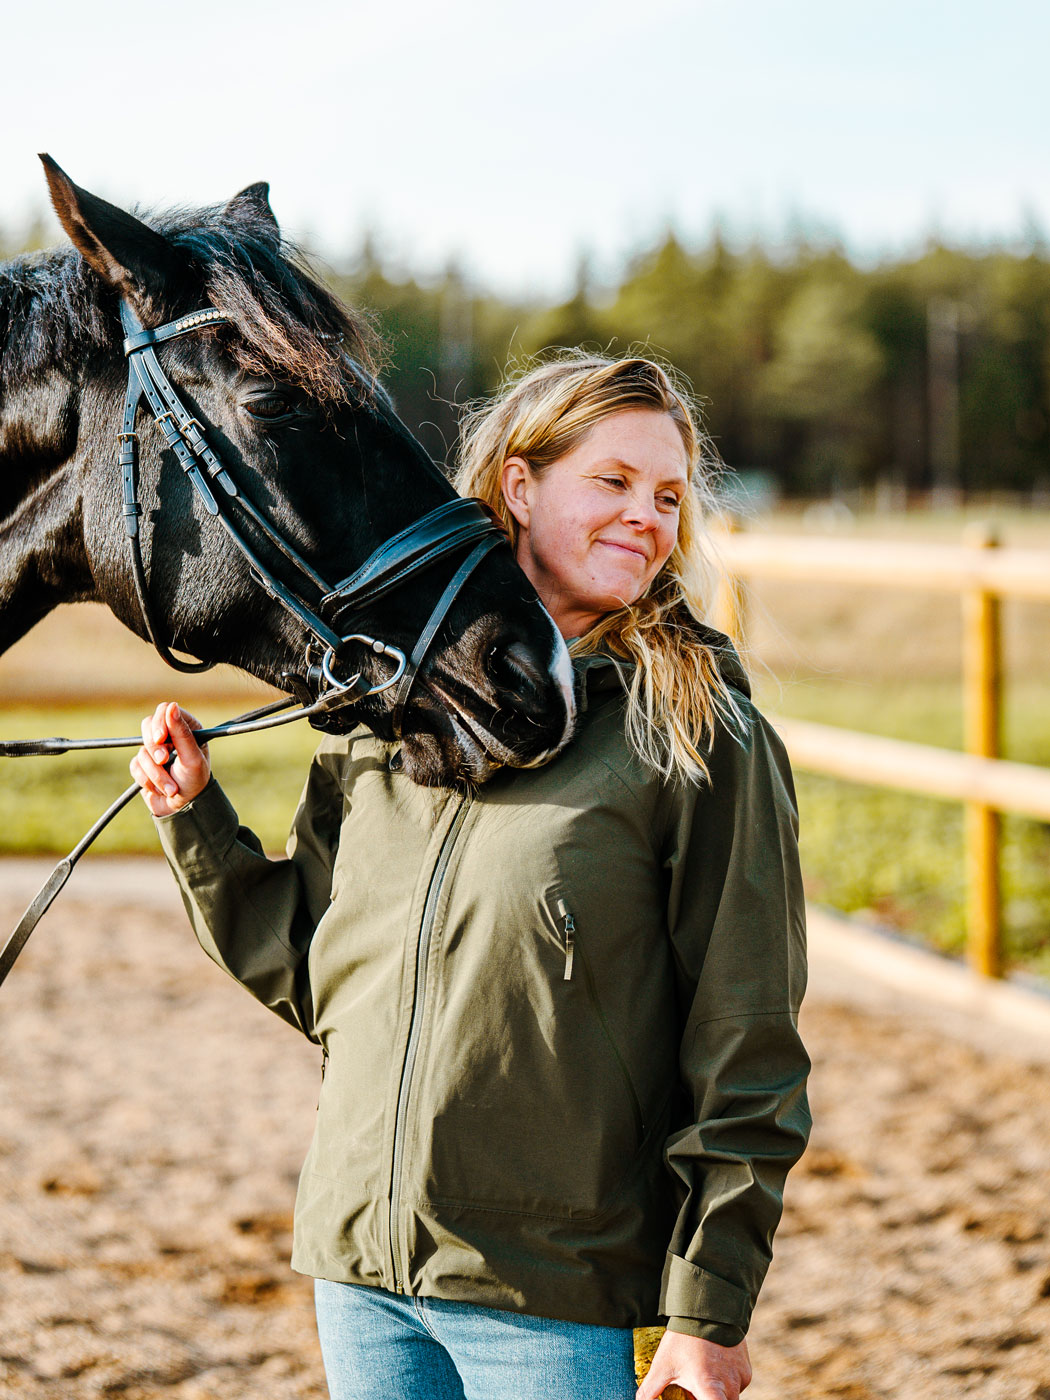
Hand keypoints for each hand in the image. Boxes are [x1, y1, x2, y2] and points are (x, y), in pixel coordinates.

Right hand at [131, 702, 210, 816]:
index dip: (160, 722)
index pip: (165, 711)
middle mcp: (170, 736)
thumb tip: (171, 706)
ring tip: (171, 787)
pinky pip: (135, 766)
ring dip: (156, 773)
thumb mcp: (192, 758)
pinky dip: (146, 779)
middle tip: (164, 761)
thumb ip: (182, 733)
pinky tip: (160, 789)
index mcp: (187, 729)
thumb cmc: (194, 783)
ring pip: (142, 750)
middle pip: (148, 726)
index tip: (161, 739)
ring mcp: (156, 750)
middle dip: (155, 748)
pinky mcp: (143, 765)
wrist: (183, 810)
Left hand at [635, 1331, 750, 1399]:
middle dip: (708, 1398)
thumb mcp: (663, 1365)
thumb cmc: (684, 1339)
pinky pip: (738, 1383)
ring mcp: (740, 1378)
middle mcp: (730, 1386)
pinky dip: (726, 1380)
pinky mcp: (746, 1369)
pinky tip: (713, 1365)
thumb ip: (651, 1390)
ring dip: (718, 1392)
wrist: (707, 1308)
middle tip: (694, 1390)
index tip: (694, 1398)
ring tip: (701, 1374)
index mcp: (710, 1389)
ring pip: (730, 1396)